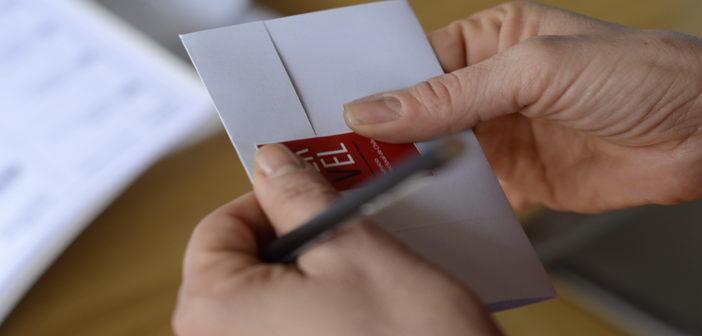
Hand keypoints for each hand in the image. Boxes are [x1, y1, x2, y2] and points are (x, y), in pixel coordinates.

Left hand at [172, 144, 499, 335]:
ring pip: (270, 296)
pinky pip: (287, 326)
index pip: (217, 229)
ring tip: (363, 267)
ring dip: (313, 271)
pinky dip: (318, 306)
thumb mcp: (352, 248)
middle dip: (295, 236)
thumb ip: (298, 197)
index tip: (308, 187)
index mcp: (214, 312)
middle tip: (345, 224)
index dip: (267, 198)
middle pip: (241, 264)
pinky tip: (362, 305)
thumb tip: (271, 164)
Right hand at [343, 2, 701, 212]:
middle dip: (386, 135)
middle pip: (417, 111)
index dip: (376, 87)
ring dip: (412, 171)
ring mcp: (500, 135)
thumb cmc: (642, 74)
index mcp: (489, 41)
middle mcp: (489, 88)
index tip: (339, 114)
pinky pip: (468, 192)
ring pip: (436, 154)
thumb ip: (452, 94)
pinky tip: (427, 210)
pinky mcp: (517, 178)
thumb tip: (377, 108)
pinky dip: (447, 203)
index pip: (414, 62)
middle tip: (346, 157)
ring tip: (376, 186)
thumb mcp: (536, 70)